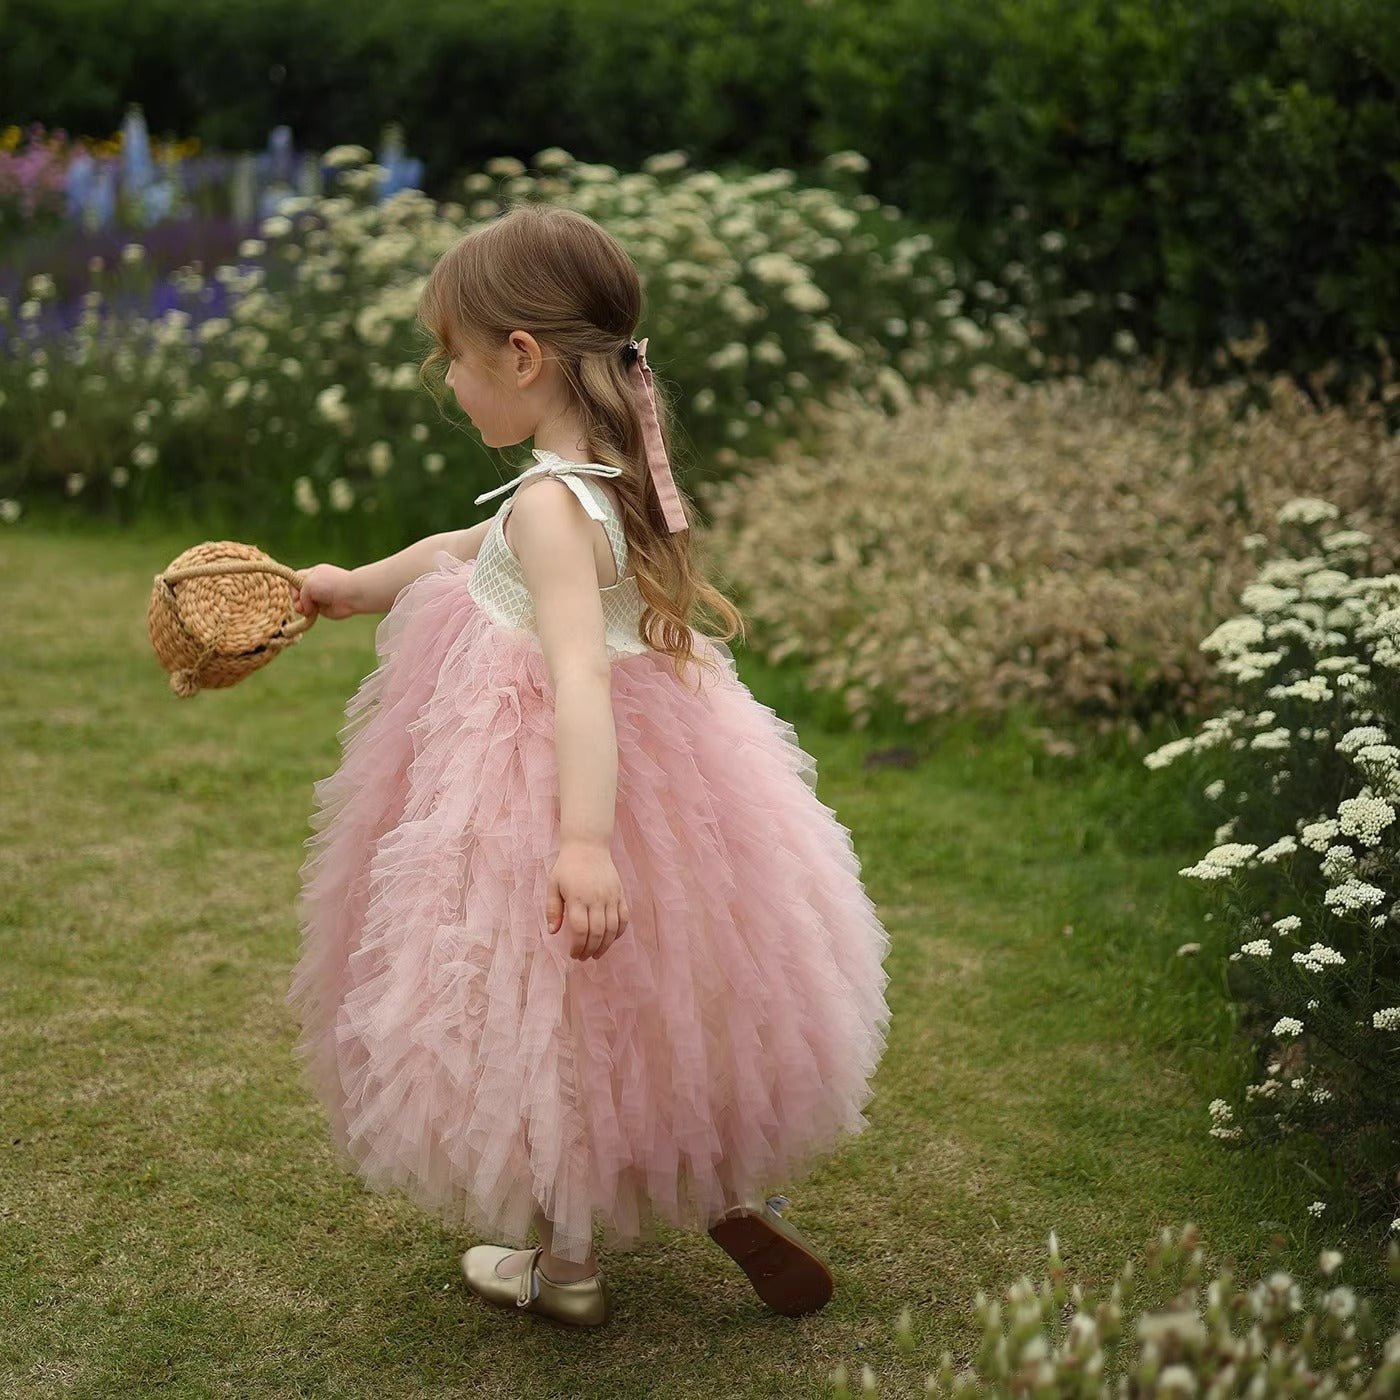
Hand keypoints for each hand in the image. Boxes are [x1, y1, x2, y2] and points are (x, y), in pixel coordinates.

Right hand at [292, 562, 358, 621]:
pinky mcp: (323, 609)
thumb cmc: (330, 584)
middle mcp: (316, 585)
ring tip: (305, 610)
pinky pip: (310, 612)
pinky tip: (309, 614)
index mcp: (313, 573)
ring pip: (303, 604)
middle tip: (299, 604)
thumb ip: (301, 594)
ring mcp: (319, 597)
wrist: (350, 595)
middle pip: (298, 592)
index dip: (293, 587)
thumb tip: (305, 609)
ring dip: (301, 607)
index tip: (296, 593)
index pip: (296, 579)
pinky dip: (308, 614)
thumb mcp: (308, 583)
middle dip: (296, 599)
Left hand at [546, 839, 629, 960]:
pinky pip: (624, 918)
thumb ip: (553, 909)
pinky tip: (611, 939)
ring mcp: (611, 897)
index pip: (580, 930)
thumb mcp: (553, 885)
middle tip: (584, 958)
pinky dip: (619, 932)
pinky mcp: (620, 894)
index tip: (573, 954)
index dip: (578, 946)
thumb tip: (553, 931)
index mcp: (577, 897)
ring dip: (605, 945)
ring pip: (612, 928)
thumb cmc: (567, 867)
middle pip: (597, 932)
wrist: (588, 846)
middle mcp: (596, 898)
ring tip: (597, 954)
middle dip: (590, 950)